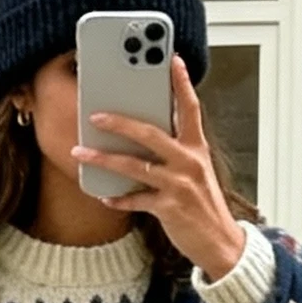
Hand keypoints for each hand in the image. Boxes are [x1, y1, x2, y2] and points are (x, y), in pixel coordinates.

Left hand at [74, 56, 246, 282]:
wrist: (220, 243)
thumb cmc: (203, 204)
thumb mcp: (197, 171)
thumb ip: (176, 150)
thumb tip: (143, 135)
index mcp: (197, 148)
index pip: (191, 108)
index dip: (182, 83)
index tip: (172, 59)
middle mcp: (189, 161)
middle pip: (150, 133)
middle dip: (120, 122)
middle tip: (95, 115)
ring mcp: (179, 185)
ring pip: (134, 166)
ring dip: (104, 159)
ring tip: (81, 153)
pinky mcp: (169, 208)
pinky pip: (135, 199)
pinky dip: (118, 198)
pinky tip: (104, 194)